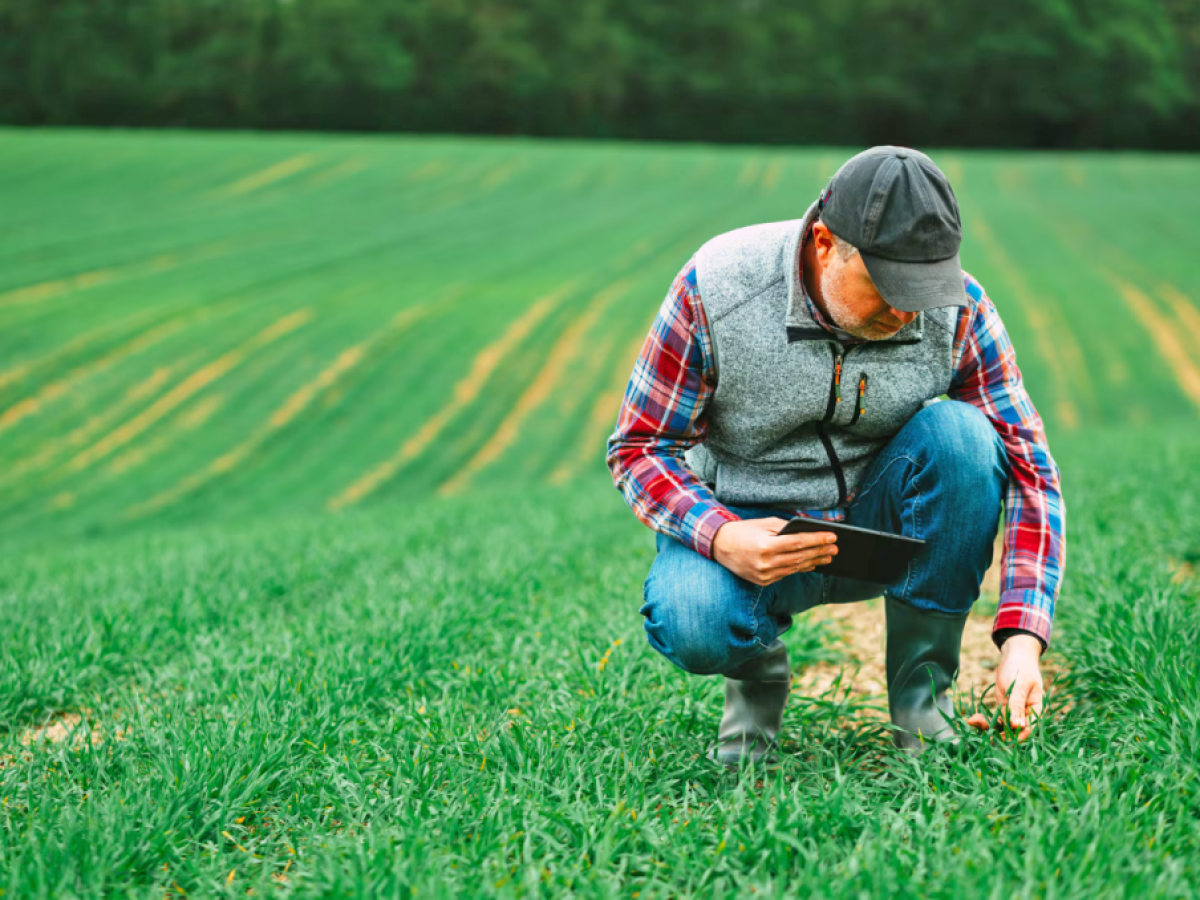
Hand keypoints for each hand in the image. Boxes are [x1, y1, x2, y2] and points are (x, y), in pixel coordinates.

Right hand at [711, 517, 836, 586]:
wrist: (721, 546)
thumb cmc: (745, 531)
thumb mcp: (765, 523)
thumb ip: (786, 528)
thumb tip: (809, 532)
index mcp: (766, 545)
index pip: (798, 543)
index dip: (817, 540)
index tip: (832, 537)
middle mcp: (766, 562)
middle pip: (800, 557)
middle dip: (819, 551)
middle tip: (835, 548)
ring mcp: (764, 574)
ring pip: (795, 568)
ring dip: (813, 562)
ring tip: (827, 557)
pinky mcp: (762, 581)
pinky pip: (786, 574)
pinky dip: (799, 568)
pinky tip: (811, 564)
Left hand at [966, 634, 1044, 740]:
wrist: (1015, 656)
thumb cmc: (1021, 668)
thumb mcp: (1019, 685)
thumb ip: (1017, 704)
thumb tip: (1017, 726)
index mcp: (1035, 710)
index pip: (1029, 728)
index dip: (1017, 736)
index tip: (1002, 738)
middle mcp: (1025, 714)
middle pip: (1014, 730)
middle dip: (999, 733)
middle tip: (982, 732)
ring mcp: (1013, 712)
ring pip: (1002, 726)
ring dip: (988, 727)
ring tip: (972, 721)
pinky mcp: (1003, 708)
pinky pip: (995, 719)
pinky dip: (984, 720)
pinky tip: (972, 719)